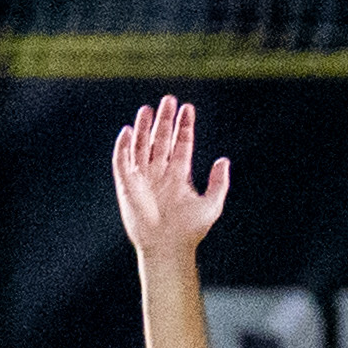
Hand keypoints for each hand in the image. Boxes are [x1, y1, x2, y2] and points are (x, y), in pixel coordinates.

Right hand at [112, 95, 230, 258]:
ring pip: (142, 145)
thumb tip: (224, 161)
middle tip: (169, 99)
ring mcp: (143, 177)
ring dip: (144, 127)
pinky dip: (124, 146)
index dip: (185, 126)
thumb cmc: (190, 230)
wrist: (168, 247)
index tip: (188, 108)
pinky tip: (128, 131)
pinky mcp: (127, 185)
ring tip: (148, 109)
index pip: (181, 144)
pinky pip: (122, 161)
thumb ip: (218, 183)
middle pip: (162, 139)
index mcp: (179, 175)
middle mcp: (160, 172)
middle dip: (165, 119)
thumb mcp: (211, 205)